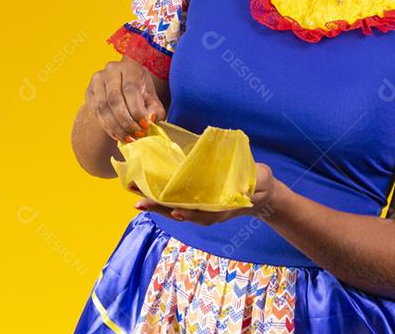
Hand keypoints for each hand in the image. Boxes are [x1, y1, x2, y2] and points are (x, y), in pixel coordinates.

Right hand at [85, 60, 166, 143]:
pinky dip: (108, 127)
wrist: (123, 83)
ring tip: (128, 138)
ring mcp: (97, 80)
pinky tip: (118, 135)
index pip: (130, 90)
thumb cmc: (140, 90)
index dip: (137, 110)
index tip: (145, 126)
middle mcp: (111, 70)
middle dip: (126, 122)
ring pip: (103, 108)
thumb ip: (154, 108)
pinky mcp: (89, 91)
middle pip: (115, 100)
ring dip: (116, 127)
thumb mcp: (151, 96)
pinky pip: (96, 113)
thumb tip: (150, 119)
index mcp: (129, 68)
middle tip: (136, 135)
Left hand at [131, 163, 284, 224]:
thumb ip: (254, 183)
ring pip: (173, 208)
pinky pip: (174, 201)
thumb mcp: (260, 181)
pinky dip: (159, 197)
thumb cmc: (259, 184)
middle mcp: (207, 212)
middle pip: (180, 212)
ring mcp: (200, 207)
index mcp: (222, 209)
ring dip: (153, 202)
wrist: (259, 193)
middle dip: (159, 207)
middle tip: (139, 201)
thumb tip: (247, 184)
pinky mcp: (195, 199)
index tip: (175, 211)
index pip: (202, 213)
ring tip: (134, 193)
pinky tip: (144, 189)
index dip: (188, 213)